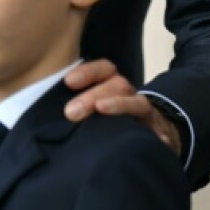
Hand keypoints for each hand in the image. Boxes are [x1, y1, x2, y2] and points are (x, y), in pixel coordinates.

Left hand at [63, 59, 182, 156]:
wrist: (153, 133)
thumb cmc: (111, 119)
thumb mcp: (94, 106)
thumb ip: (76, 104)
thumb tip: (46, 111)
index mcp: (113, 86)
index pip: (104, 69)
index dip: (87, 72)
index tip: (68, 82)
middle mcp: (130, 95)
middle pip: (117, 85)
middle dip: (92, 95)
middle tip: (71, 112)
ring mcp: (147, 114)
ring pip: (138, 103)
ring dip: (119, 104)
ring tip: (102, 109)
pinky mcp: (160, 134)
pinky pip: (163, 134)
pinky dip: (160, 136)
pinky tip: (157, 140)